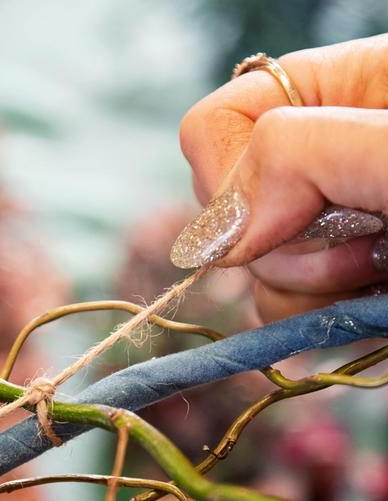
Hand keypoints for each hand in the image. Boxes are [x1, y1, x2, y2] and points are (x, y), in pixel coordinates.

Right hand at [170, 35, 387, 320]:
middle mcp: (317, 159)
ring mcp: (322, 227)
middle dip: (282, 244)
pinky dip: (312, 321)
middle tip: (371, 237)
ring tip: (382, 270)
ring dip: (304, 289)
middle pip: (224, 210)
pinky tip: (373, 304)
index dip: (228, 177)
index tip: (285, 215)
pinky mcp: (332, 288)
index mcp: (334, 92)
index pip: (215, 127)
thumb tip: (214, 232)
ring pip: (247, 274)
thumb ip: (300, 155)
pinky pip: (275, 315)